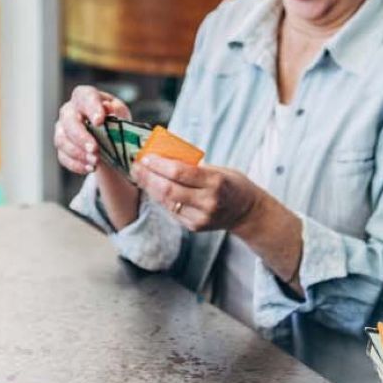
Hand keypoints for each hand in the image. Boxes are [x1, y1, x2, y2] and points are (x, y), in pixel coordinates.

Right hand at [52, 85, 132, 174]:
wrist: (109, 140)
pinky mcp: (61, 146)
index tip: (99, 121)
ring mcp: (62, 128)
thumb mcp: (120, 114)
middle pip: (69, 121)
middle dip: (81, 137)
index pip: (85, 97)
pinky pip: (63, 156)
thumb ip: (117, 111)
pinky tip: (89, 167)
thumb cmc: (113, 121)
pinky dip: (76, 164)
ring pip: (62, 140)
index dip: (91, 108)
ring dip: (79, 153)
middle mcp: (69, 111)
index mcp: (85, 97)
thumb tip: (110, 108)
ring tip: (95, 162)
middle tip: (94, 149)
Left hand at [132, 155, 263, 232]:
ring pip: (166, 202)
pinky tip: (152, 188)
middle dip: (148, 176)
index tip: (146, 156)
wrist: (246, 212)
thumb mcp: (219, 169)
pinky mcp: (195, 227)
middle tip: (136, 165)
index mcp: (216, 182)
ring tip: (139, 175)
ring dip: (149, 187)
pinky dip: (159, 198)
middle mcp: (208, 202)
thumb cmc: (231, 184)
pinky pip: (171, 211)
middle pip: (169, 189)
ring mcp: (201, 217)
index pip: (180, 173)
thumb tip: (162, 156)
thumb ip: (193, 166)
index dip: (159, 164)